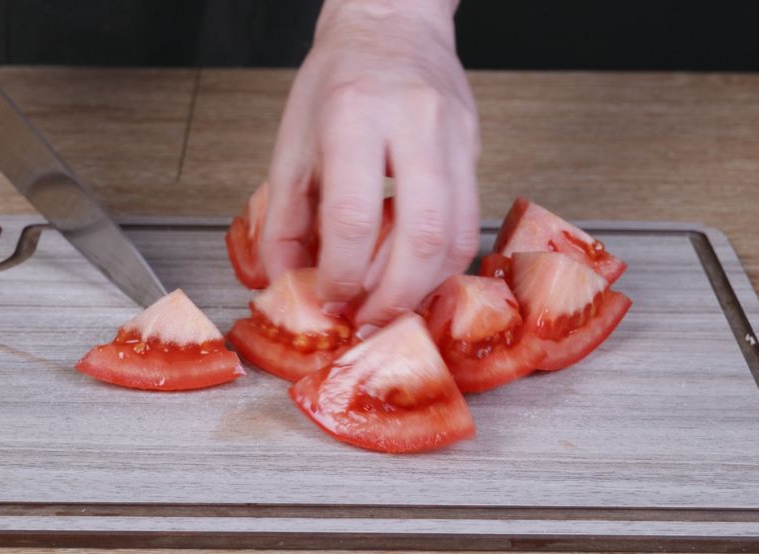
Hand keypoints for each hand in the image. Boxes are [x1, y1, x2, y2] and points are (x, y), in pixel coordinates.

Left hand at [261, 0, 479, 328]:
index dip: (340, 273)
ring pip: (457, 237)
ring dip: (424, 289)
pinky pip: (471, 226)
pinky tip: (418, 278)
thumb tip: (286, 284)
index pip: (353, 216)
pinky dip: (445, 266)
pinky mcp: (475, 151)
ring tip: (392, 307)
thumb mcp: (292, 143)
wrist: (392, 26)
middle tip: (368, 320)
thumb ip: (283, 218)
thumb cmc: (337, 79)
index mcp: (354, 114)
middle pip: (421, 234)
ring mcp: (454, 137)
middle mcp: (414, 123)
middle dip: (393, 296)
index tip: (328, 297)